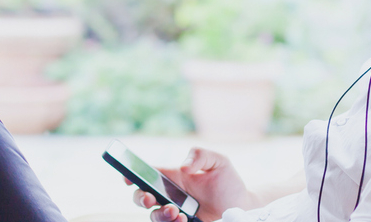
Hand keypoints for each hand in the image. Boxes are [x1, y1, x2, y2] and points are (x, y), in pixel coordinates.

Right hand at [128, 147, 259, 221]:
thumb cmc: (228, 182)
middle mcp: (169, 195)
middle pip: (141, 197)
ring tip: (175, 212)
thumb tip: (184, 167)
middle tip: (150, 198)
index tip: (127, 177)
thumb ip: (201, 156)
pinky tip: (183, 219)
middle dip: (139, 198)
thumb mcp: (219, 162)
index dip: (130, 174)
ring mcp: (175, 212)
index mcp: (173, 177)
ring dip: (159, 214)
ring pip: (153, 216)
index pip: (145, 174)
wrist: (243, 207)